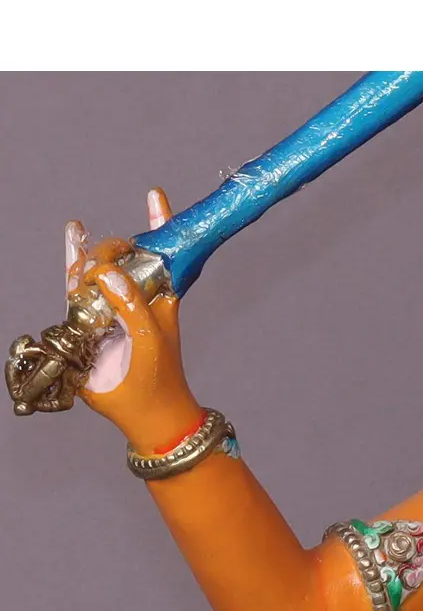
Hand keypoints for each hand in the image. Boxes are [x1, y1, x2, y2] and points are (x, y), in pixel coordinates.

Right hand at [68, 189, 200, 449]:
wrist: (146, 414)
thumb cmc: (158, 377)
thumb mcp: (152, 338)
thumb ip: (132, 304)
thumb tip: (106, 274)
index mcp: (160, 297)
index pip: (161, 254)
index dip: (159, 223)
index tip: (155, 195)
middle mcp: (135, 297)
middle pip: (123, 257)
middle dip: (115, 249)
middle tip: (110, 259)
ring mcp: (109, 307)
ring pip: (97, 269)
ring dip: (90, 253)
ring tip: (84, 243)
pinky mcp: (87, 320)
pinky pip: (76, 288)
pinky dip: (72, 262)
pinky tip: (72, 236)